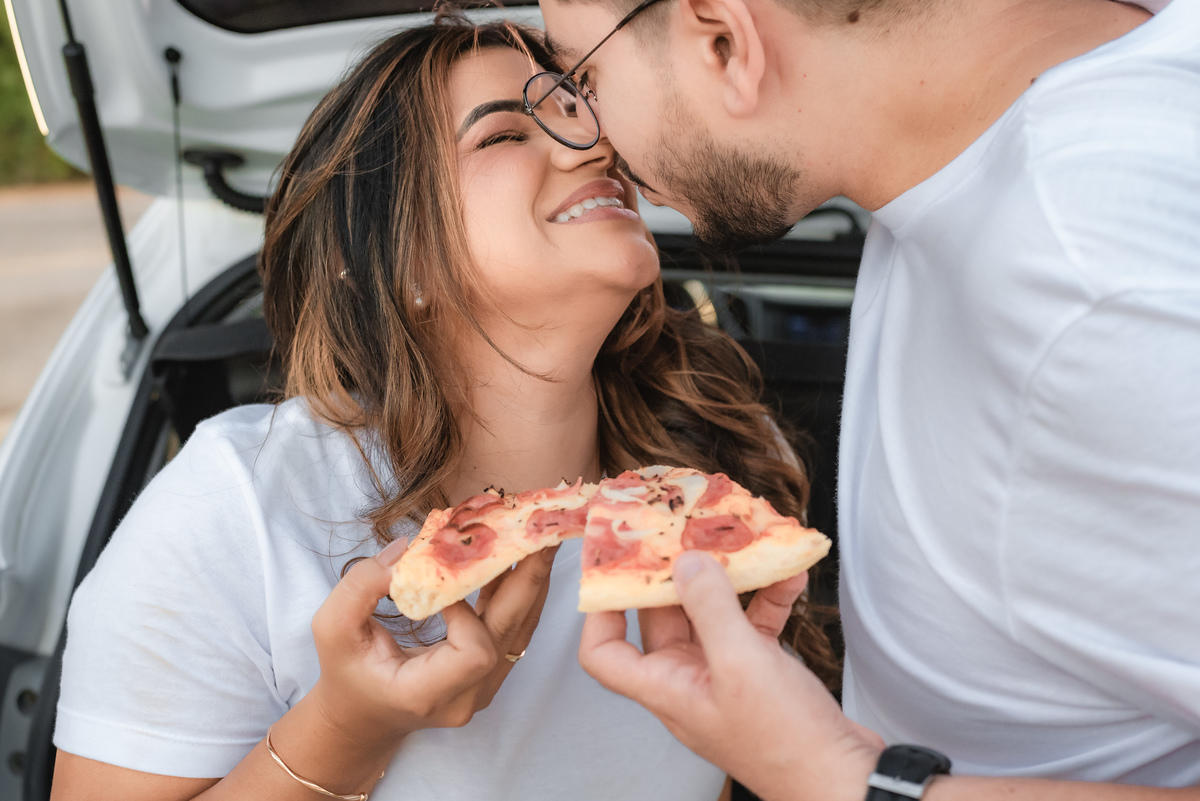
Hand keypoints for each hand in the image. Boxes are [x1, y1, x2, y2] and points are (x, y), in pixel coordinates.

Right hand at [308, 539, 557, 749]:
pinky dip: (517, 591)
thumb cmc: (345, 673)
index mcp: (427, 694)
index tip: (444, 580)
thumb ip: (361, 586)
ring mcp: (484, 687)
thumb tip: (408, 548)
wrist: (361, 717)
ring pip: (522, 628)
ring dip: (530, 580)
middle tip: (541, 530)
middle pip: (512, 632)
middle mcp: (467, 696)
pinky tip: (519, 558)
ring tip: (539, 535)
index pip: (474, 652)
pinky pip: (513, 628)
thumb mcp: (332, 628)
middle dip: (529, 577)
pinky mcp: (490, 671)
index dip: (467, 611)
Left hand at [579, 552, 883, 800]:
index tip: (615, 568)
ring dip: (728, 578)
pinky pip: (754, 622)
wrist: (843, 779)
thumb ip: (711, 608)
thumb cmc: (787, 741)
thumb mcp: (742, 664)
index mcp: (667, 687)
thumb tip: (686, 562)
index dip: (601, 612)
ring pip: (712, 613)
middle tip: (684, 530)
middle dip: (675, 573)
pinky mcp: (761, 672)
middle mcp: (688, 680)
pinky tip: (787, 573)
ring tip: (742, 542)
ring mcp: (725, 675)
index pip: (605, 653)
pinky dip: (767, 596)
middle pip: (662, 617)